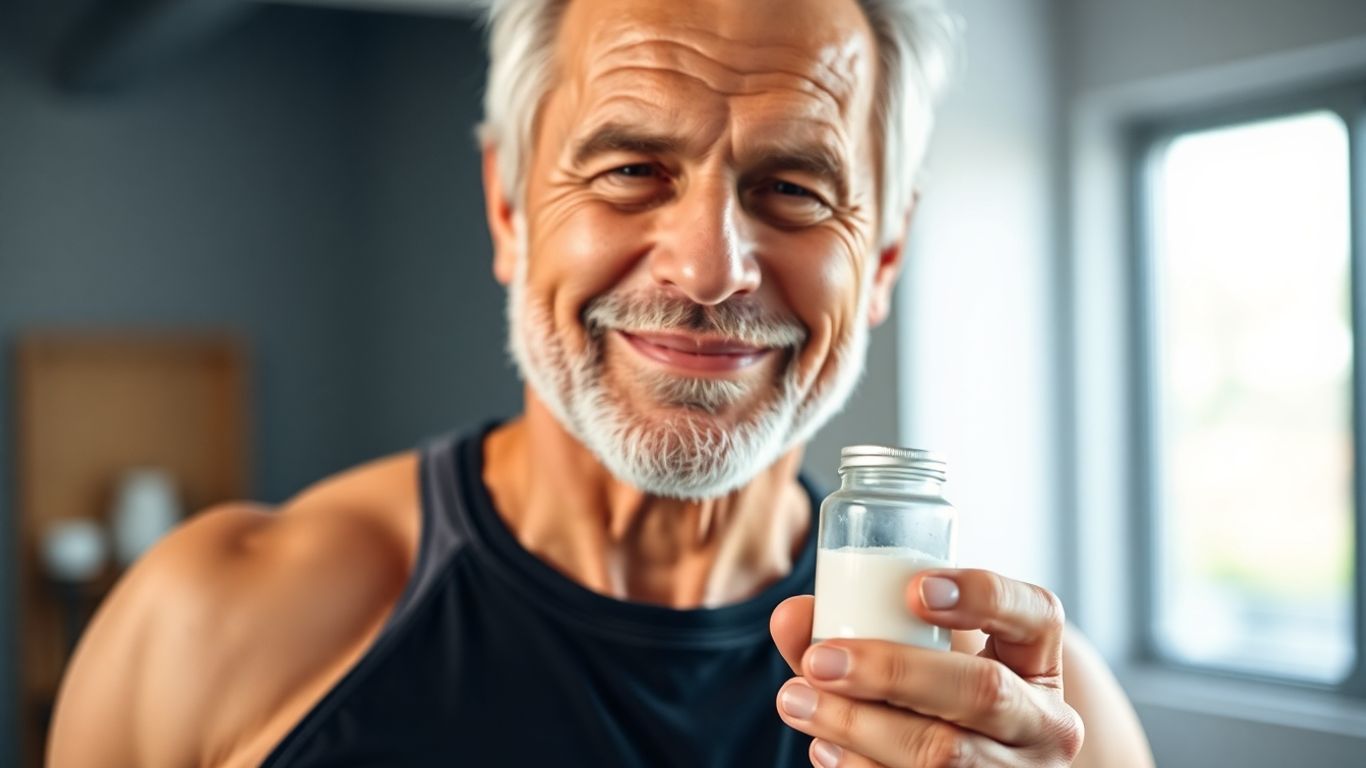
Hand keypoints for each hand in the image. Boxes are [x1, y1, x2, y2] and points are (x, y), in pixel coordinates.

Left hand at [770, 569, 1083, 766]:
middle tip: (821, 659)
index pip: (1037, 614)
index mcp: (1037, 662)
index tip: (914, 589)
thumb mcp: (920, 654)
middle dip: (893, 672)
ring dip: (858, 726)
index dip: (982, 596)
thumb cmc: (936, 696)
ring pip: (944, 754)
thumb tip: (791, 616)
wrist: (970, 763)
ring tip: (797, 700)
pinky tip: (825, 748)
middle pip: (983, 691)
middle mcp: (1044, 724)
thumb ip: (859, 629)